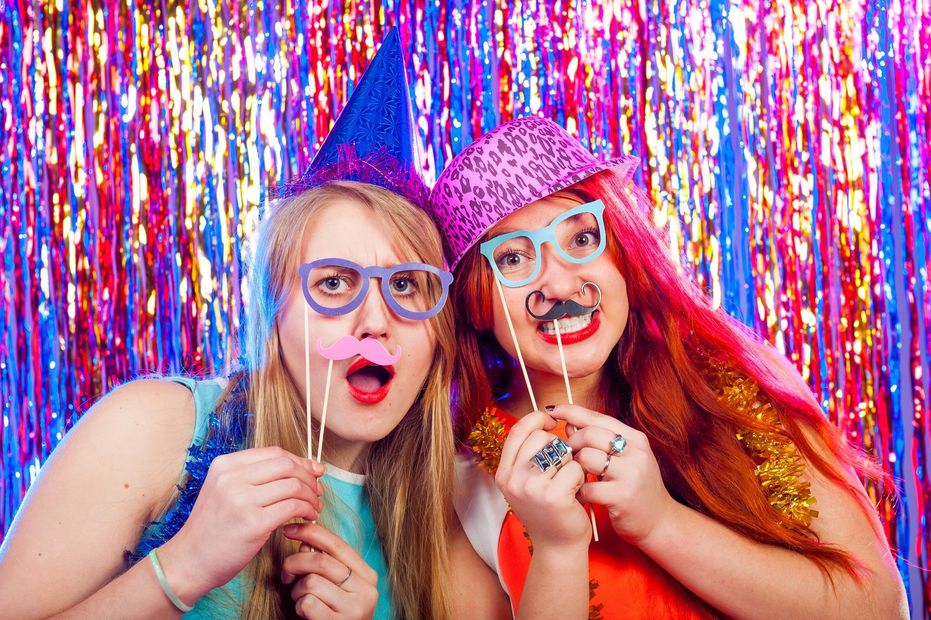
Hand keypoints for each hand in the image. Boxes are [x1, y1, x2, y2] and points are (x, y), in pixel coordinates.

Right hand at [160, 447, 324, 597]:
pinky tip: (308, 518)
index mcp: (225, 465)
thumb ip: (256, 477)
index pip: (275, 453)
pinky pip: (292, 507)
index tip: (313, 473)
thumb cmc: (213, 528)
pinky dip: (307, 510)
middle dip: (308, 477)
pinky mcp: (253, 523)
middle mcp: (232, 478)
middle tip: (317, 492)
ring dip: (311, 496)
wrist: (188, 561)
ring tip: (314, 508)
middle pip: (287, 465)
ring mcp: (242, 500)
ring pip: (294, 485)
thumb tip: (304, 466)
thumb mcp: (225, 491)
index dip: (300, 462)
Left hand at [282, 522, 378, 618]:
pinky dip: (299, 606)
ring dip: (297, 590)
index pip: (337, 544)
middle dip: (294, 563)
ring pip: (311, 582)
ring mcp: (355, 609)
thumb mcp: (336, 586)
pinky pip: (308, 603)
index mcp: (367, 575)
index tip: (289, 529)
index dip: (310, 532)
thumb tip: (305, 541)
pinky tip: (305, 613)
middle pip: (320, 561)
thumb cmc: (335, 613)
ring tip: (301, 600)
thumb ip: (325, 563)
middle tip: (286, 575)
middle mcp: (367, 590)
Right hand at [494, 410, 589, 549]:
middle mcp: (513, 479)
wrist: (558, 546)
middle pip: (540, 437)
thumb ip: (529, 453)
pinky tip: (576, 491)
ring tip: (568, 480)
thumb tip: (546, 415)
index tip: (552, 424)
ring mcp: (531, 488)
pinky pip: (574, 467)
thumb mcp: (528, 481)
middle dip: (558, 446)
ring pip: (559, 450)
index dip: (536, 420)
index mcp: (504, 473)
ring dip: (570, 462)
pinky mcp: (553, 496)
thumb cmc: (548, 510)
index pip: (517, 431)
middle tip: (562, 466)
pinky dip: (580, 477)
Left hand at [552, 404, 676, 544]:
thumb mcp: (623, 459)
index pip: (598, 417)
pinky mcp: (622, 497)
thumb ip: (598, 440)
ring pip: (586, 457)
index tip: (553, 410)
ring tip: (574, 476)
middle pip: (589, 434)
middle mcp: (635, 453)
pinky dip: (578, 492)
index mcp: (635, 439)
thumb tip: (569, 424)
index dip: (572, 411)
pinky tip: (580, 496)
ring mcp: (630, 474)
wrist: (659, 522)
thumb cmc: (636, 487)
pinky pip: (587, 487)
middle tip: (567, 456)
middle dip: (571, 443)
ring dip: (573, 467)